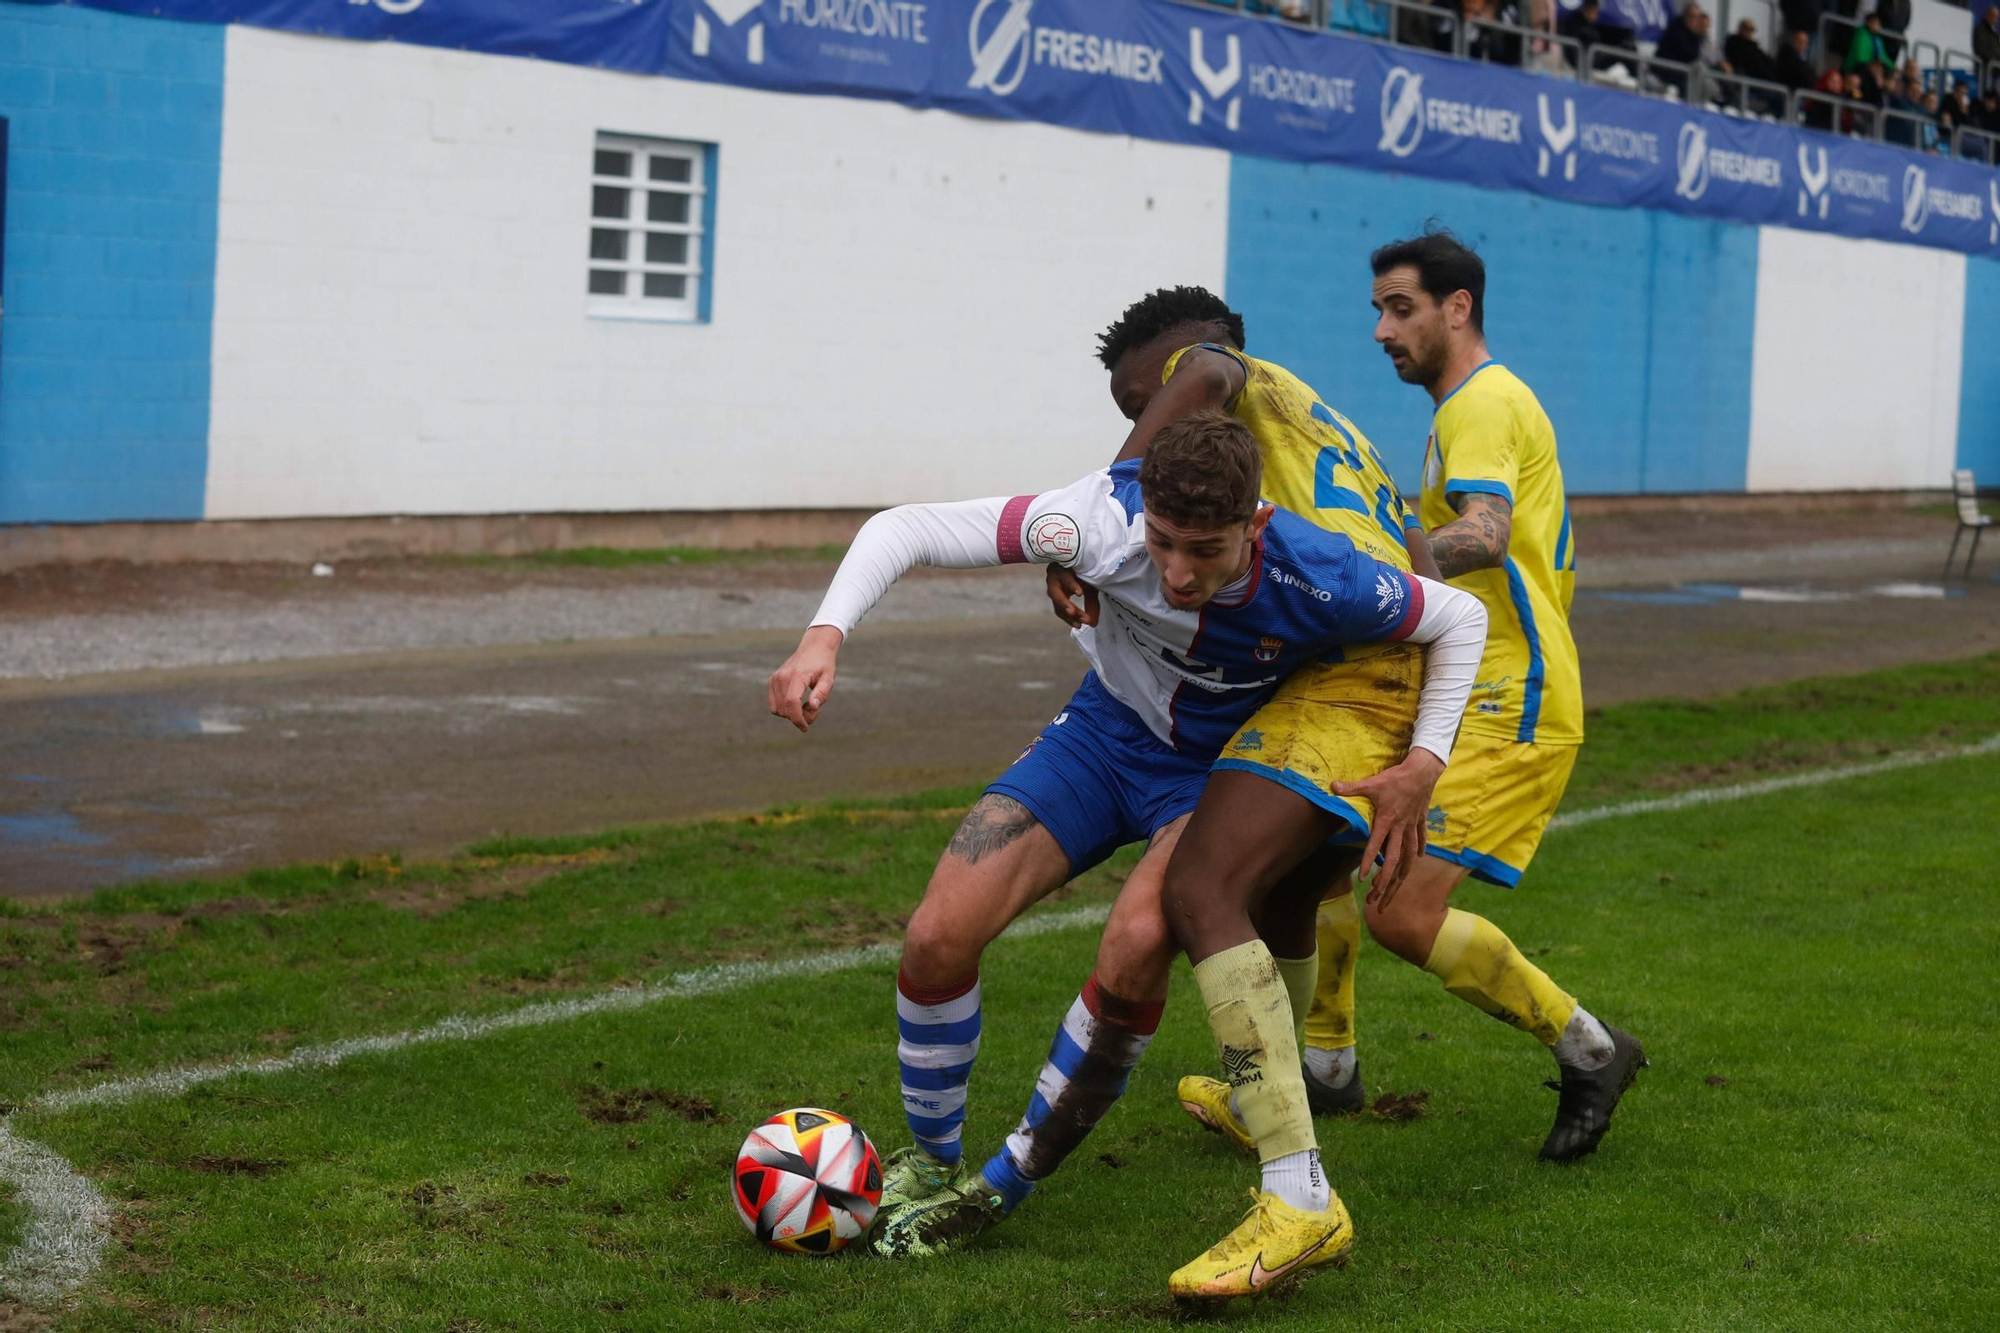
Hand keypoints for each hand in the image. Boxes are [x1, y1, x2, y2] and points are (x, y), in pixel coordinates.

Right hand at [766, 625, 843, 732]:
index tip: (805, 728)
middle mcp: (781, 677)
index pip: (791, 703)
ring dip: (792, 714)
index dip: (798, 719)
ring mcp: (774, 679)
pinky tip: (797, 702)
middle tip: (814, 708)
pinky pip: (774, 705)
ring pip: (778, 710)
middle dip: (799, 716)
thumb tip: (813, 707)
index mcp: (796, 676)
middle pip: (785, 710)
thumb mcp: (829, 679)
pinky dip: (784, 709)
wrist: (814, 648)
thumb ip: (821, 693)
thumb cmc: (823, 665)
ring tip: (806, 704)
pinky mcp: (771, 681)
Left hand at [1045, 565, 1099, 628]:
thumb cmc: (1086, 568)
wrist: (1083, 546)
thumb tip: (1092, 625)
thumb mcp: (1091, 589)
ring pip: (1055, 591)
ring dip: (1064, 603)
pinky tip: (1080, 593)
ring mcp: (1055, 573)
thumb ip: (1090, 606)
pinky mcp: (1059, 563)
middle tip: (1080, 621)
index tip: (1079, 626)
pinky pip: (1064, 576)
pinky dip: (1071, 585)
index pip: (1060, 610)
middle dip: (1068, 613)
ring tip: (1074, 611)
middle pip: (1057, 603)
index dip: (1069, 618)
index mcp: (1060, 591)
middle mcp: (1054, 583)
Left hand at [1331, 749, 1444, 905]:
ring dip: (1401, 875)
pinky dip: (1418, 850)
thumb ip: (1352, 787)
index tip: (1362, 880)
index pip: (1376, 846)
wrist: (1423, 771)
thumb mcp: (1372, 782)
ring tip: (1395, 890)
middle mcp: (1400, 828)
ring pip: (1409, 857)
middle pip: (1394, 860)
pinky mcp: (1420, 821)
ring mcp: (1412, 826)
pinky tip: (1416, 860)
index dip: (1367, 862)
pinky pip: (1420, 840)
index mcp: (1387, 820)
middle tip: (1376, 900)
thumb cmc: (1396, 777)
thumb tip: (1332, 786)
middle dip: (1386, 882)